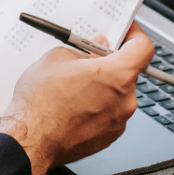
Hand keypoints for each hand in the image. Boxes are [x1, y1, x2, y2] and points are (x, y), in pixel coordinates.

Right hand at [0, 23, 154, 174]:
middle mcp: (125, 100)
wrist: (30, 141)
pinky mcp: (108, 137)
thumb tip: (95, 49)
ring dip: (102, 87)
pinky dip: (96, 107)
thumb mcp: (57, 58)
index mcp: (117, 75)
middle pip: (128, 72)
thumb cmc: (40, 104)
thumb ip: (84, 50)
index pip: (143, 48)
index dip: (134, 35)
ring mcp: (118, 122)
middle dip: (110, 64)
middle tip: (89, 59)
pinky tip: (73, 106)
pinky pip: (109, 114)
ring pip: (117, 95)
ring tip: (73, 86)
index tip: (125, 32)